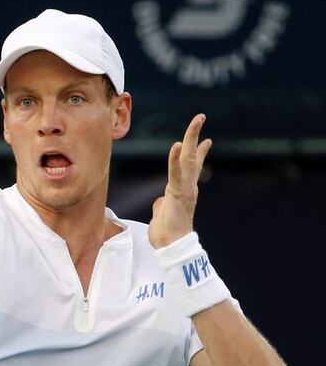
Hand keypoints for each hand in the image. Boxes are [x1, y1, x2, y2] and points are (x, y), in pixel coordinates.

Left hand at [149, 114, 212, 248]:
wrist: (171, 248)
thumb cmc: (166, 234)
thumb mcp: (162, 214)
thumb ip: (162, 205)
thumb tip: (160, 201)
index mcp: (183, 190)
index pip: (192, 166)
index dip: (197, 151)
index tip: (205, 139)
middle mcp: (188, 186)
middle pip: (192, 156)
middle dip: (195, 136)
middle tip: (200, 117)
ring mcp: (184, 189)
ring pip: (188, 159)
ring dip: (191, 139)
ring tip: (197, 121)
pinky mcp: (178, 194)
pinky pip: (176, 173)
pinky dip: (176, 159)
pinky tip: (178, 144)